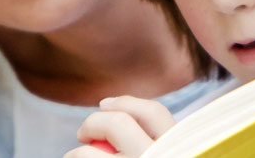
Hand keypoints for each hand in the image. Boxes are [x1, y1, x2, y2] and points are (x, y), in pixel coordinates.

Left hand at [62, 96, 176, 156]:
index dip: (126, 103)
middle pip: (118, 123)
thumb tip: (106, 105)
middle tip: (82, 134)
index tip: (104, 105)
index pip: (154, 112)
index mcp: (178, 148)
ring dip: (76, 153)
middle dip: (93, 123)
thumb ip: (149, 136)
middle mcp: (161, 157)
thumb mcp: (158, 148)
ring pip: (90, 151)